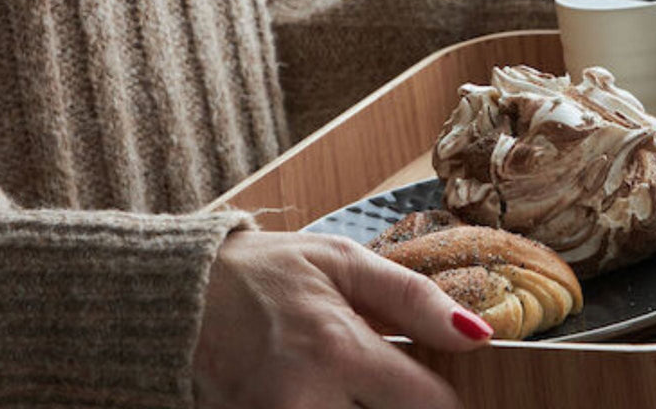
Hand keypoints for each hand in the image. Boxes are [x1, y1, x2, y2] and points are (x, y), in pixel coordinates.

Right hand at [193, 230, 490, 408]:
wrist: (177, 296)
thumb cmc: (267, 271)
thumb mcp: (343, 261)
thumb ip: (414, 298)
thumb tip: (478, 334)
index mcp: (338, 350)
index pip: (428, 406)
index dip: (447, 401)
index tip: (441, 386)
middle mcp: (305, 403)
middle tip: (381, 381)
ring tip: (350, 385)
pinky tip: (325, 396)